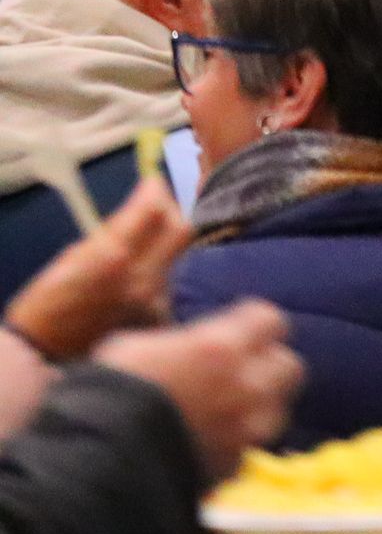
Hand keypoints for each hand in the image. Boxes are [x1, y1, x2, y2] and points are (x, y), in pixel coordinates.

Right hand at [6, 179, 189, 359]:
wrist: (47, 354)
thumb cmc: (49, 301)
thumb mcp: (74, 257)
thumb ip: (114, 230)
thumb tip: (143, 201)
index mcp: (115, 259)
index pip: (155, 213)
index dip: (157, 191)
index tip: (153, 180)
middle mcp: (144, 280)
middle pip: (181, 233)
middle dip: (172, 211)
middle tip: (159, 204)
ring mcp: (157, 303)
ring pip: (175, 259)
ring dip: (164, 244)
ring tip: (141, 244)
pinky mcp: (162, 321)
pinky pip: (167, 286)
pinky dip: (157, 275)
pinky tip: (136, 282)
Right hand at [93, 300, 302, 482]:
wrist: (104, 456)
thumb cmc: (110, 391)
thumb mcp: (136, 345)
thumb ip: (179, 341)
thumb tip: (187, 343)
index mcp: (221, 347)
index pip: (270, 320)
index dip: (255, 322)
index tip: (242, 326)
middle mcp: (247, 385)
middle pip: (289, 365)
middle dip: (269, 363)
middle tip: (244, 367)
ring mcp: (248, 427)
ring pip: (278, 408)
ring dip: (260, 403)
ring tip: (231, 405)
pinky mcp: (239, 462)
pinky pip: (253, 443)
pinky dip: (240, 438)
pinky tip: (214, 437)